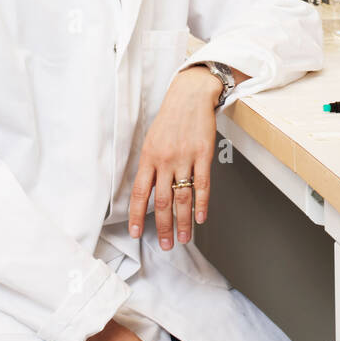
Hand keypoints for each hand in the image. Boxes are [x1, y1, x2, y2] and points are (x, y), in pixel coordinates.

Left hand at [128, 65, 222, 249]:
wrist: (190, 95)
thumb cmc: (170, 118)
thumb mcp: (151, 140)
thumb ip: (149, 166)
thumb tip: (146, 192)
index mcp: (148, 157)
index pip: (139, 193)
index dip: (136, 215)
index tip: (136, 233)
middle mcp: (165, 159)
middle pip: (161, 201)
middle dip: (163, 227)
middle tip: (166, 245)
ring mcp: (185, 157)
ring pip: (182, 197)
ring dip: (183, 222)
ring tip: (184, 238)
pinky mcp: (203, 154)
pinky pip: (202, 185)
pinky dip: (201, 204)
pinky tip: (201, 218)